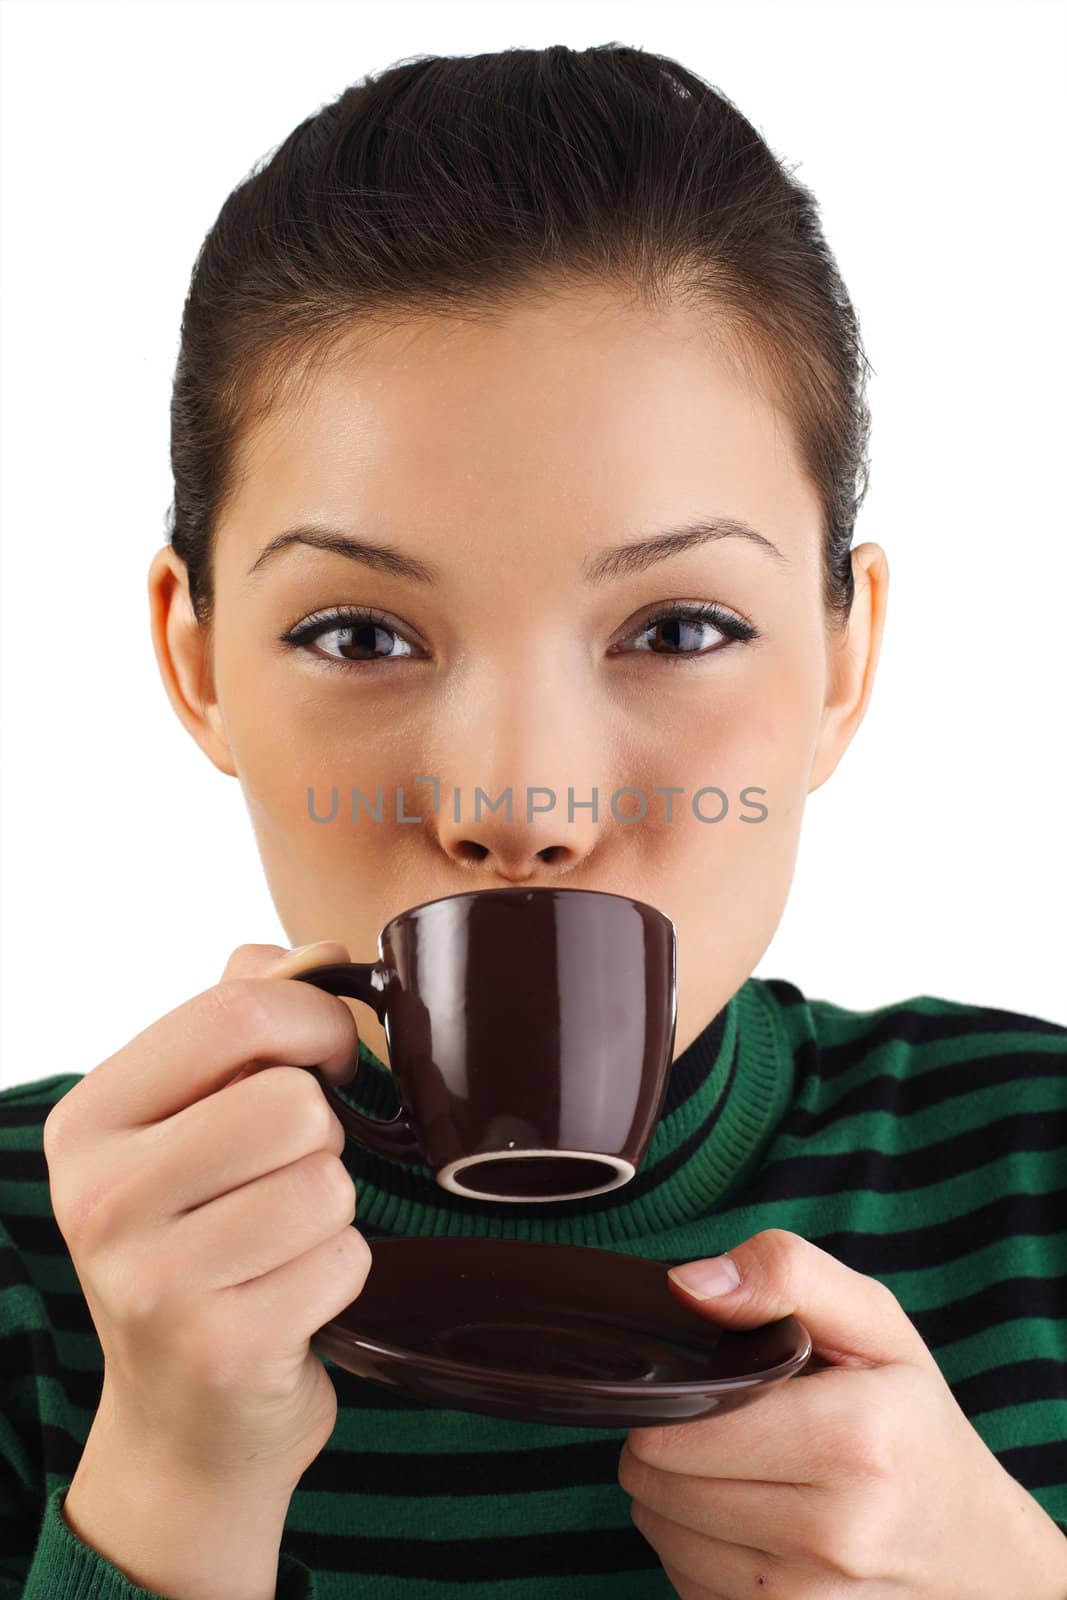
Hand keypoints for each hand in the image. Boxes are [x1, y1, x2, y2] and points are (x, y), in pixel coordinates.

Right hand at [46, 939, 371, 1500]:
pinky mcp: (219, 1348)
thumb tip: (316, 953)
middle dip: (321, 1136)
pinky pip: (344, 1258)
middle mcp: (100, 1199)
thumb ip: (245, 1018)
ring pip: (326, 1182)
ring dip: (331, 1211)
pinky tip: (289, 1298)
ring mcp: (151, 1281)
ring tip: (280, 1242)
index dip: (315, 1021)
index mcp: (90, 1120)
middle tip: (286, 1177)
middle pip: (292, 1102)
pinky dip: (340, 1274)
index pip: (234, 1010)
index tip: (327, 1057)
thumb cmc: (200, 1240)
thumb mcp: (193, 1120)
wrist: (184, 1421)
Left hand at [618, 1229, 1066, 1597]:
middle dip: (669, 1442)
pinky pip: (683, 1582)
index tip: (710, 1385)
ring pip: (660, 1534)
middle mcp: (832, 1535)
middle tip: (722, 1425)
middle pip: (658, 1483)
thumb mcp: (873, 1322)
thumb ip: (784, 1273)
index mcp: (852, 1441)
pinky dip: (694, 1547)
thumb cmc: (913, 1423)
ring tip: (732, 1469)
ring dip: (675, 1496)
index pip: (682, 1428)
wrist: (973, 1548)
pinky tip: (741, 1520)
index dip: (673, 1397)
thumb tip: (690, 1283)